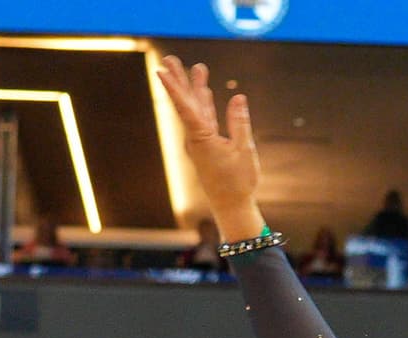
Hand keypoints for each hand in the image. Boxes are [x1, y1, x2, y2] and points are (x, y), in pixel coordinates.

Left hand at [152, 55, 264, 239]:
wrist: (232, 207)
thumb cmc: (239, 182)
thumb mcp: (244, 150)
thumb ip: (240, 123)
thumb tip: (238, 97)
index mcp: (201, 139)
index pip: (186, 108)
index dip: (174, 88)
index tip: (162, 71)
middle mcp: (196, 139)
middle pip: (186, 104)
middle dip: (180, 81)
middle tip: (170, 59)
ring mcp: (201, 142)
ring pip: (196, 110)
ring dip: (195, 89)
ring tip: (196, 68)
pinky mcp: (208, 147)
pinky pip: (204, 120)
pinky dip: (205, 105)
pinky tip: (205, 93)